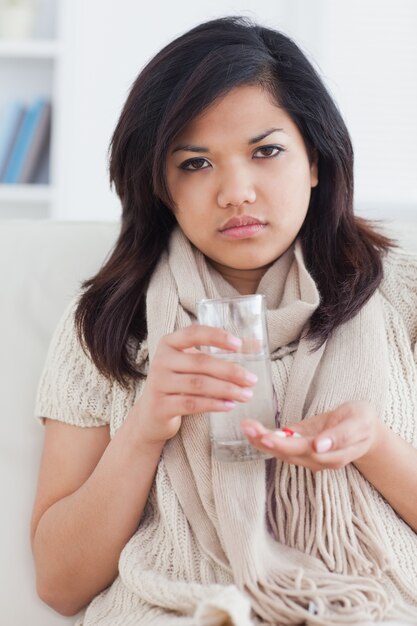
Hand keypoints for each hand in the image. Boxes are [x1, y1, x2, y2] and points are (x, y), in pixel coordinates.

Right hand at [131, 325, 257, 445]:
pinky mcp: (160, 406)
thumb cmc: (179, 383)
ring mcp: (158, 383)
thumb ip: (219, 353)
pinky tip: (230, 405)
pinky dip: (214, 404)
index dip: (217, 336)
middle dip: (230, 370)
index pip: (194, 333)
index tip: (238, 344)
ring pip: (198, 384)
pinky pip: (192, 404)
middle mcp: (161, 360)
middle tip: (252, 380)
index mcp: (169, 343)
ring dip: (226, 389)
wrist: (151, 414)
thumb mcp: (192, 364)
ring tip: (246, 395)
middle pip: (200, 362)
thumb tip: (256, 344)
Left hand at [241, 401, 382, 471]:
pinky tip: (253, 430)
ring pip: (282, 452)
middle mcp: (318, 459)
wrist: (366, 429)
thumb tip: (319, 447)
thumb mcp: (357, 423)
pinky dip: (266, 439)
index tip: (266, 438)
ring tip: (246, 426)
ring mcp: (310, 456)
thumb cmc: (361, 422)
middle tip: (248, 427)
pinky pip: (283, 447)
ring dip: (261, 440)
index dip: (283, 445)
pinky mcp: (303, 449)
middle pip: (288, 453)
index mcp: (332, 453)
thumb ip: (340, 436)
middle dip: (266, 441)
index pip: (303, 451)